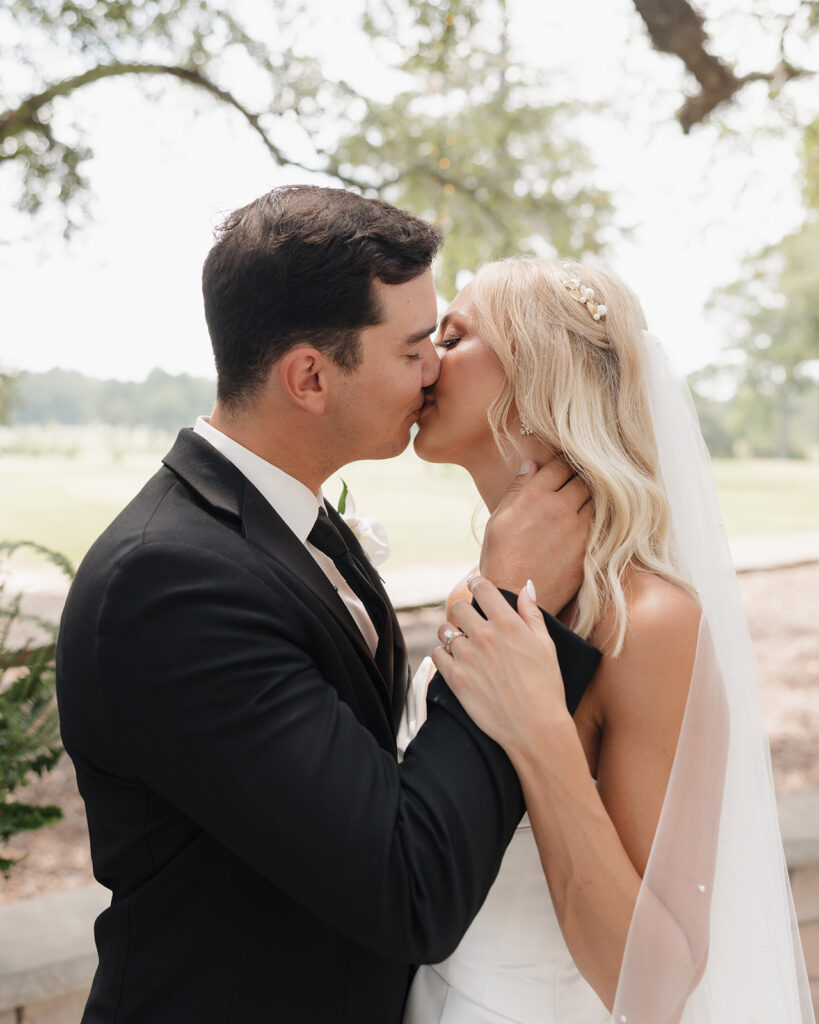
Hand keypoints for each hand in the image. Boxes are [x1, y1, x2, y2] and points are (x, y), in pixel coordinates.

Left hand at [431, 576, 571, 759]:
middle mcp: (484, 636)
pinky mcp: (455, 678)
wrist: (535, 728)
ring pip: (445, 630)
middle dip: (463, 611)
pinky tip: (456, 662)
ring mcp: (467, 657)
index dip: (477, 584)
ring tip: (463, 644)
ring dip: (452, 634)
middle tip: (470, 621)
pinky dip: (443, 656)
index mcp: (507, 624)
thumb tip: (526, 587)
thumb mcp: (546, 645)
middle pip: (457, 607)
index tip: (476, 586)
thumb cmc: (546, 687)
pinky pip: (437, 655)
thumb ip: (531, 613)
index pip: (481, 588)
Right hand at [480, 457, 590, 614]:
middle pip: (582, 478)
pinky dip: (598, 518)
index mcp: (534, 497)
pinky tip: (590, 521)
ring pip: (596, 499)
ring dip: (591, 497)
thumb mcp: (499, 519)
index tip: (562, 469)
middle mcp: (559, 508)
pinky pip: (602, 523)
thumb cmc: (501, 558)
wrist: (515, 597)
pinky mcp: (589, 547)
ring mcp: (578, 528)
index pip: (559, 465)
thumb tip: (531, 464)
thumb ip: (517, 489)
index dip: (561, 464)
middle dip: (579, 477)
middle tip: (576, 482)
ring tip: (585, 501)